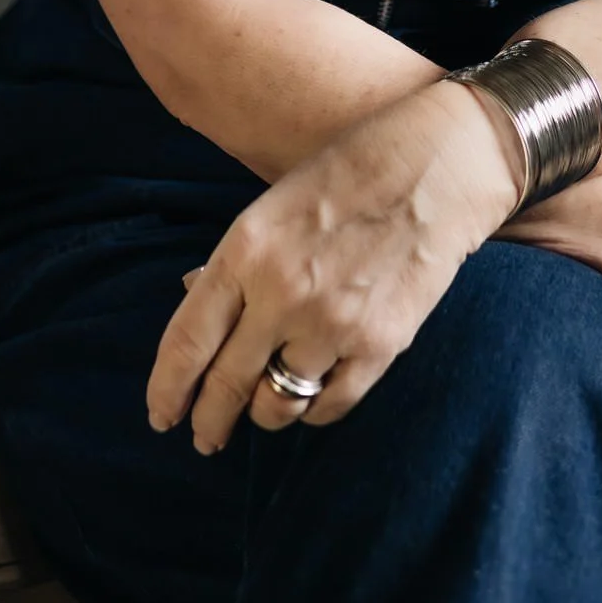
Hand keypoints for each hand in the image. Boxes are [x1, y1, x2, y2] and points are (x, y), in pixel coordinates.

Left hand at [146, 81, 523, 454]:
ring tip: (261, 411)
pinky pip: (329, 406)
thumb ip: (237, 261)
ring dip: (262, 415)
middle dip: (207, 421)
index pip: (187, 341)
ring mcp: (331, 324)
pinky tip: (309, 399)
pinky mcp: (379, 346)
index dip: (168, 389)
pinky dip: (312, 411)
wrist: (440, 164)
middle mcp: (281, 292)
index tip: (162, 415)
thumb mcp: (276, 202)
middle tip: (203, 438)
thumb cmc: (352, 170)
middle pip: (225, 384)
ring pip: (275, 404)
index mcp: (246, 249)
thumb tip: (194, 300)